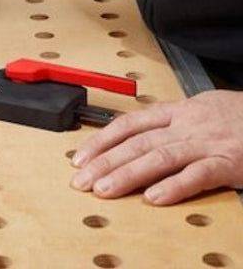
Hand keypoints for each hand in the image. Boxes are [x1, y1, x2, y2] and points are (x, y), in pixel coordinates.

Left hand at [70, 90, 242, 204]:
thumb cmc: (240, 115)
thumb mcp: (200, 108)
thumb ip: (172, 121)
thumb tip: (143, 133)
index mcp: (177, 112)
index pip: (128, 124)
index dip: (101, 141)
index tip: (80, 158)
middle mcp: (185, 126)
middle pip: (136, 143)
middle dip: (104, 162)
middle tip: (81, 180)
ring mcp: (206, 143)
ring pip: (159, 157)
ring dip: (128, 175)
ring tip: (104, 190)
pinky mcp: (229, 162)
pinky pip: (198, 174)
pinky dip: (175, 186)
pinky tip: (154, 197)